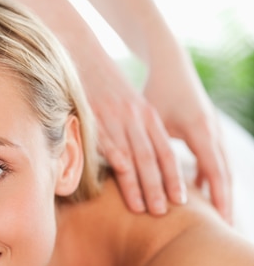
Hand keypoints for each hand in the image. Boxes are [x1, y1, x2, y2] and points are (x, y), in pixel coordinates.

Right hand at [81, 53, 185, 215]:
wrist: (84, 54)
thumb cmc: (105, 85)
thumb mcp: (129, 105)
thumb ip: (137, 131)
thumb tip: (140, 164)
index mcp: (147, 115)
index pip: (166, 151)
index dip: (174, 176)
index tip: (181, 199)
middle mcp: (136, 118)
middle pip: (152, 158)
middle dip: (160, 187)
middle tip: (164, 212)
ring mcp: (115, 118)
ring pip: (132, 156)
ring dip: (138, 185)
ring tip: (142, 209)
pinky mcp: (94, 117)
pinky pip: (106, 143)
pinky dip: (115, 161)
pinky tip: (122, 179)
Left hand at [144, 50, 231, 222]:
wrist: (171, 63)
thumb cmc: (155, 90)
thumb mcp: (149, 117)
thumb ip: (141, 145)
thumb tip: (124, 170)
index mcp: (200, 130)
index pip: (214, 171)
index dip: (217, 197)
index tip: (219, 220)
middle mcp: (212, 131)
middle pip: (224, 173)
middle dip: (225, 200)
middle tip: (227, 227)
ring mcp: (213, 130)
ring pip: (221, 167)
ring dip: (220, 190)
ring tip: (219, 216)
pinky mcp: (208, 129)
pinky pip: (213, 158)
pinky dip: (210, 176)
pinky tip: (200, 191)